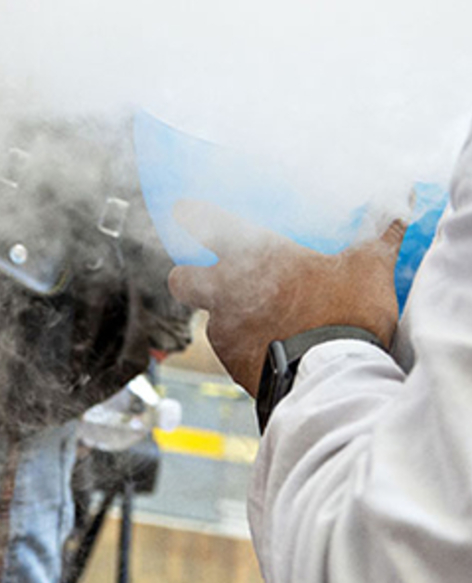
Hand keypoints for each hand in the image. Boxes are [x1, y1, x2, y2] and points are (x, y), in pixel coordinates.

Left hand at [167, 200, 404, 394]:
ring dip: (228, 317)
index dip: (190, 215)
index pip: (205, 224)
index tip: (183, 210)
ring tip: (265, 322)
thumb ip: (379, 236)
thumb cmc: (346, 313)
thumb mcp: (369, 267)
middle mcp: (226, 290)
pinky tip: (274, 349)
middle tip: (208, 278)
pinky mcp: (231, 363)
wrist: (332, 375)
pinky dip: (246, 348)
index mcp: (253, 257)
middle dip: (189, 277)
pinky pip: (231, 350)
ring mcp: (224, 329)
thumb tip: (401, 206)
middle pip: (182, 279)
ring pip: (210, 318)